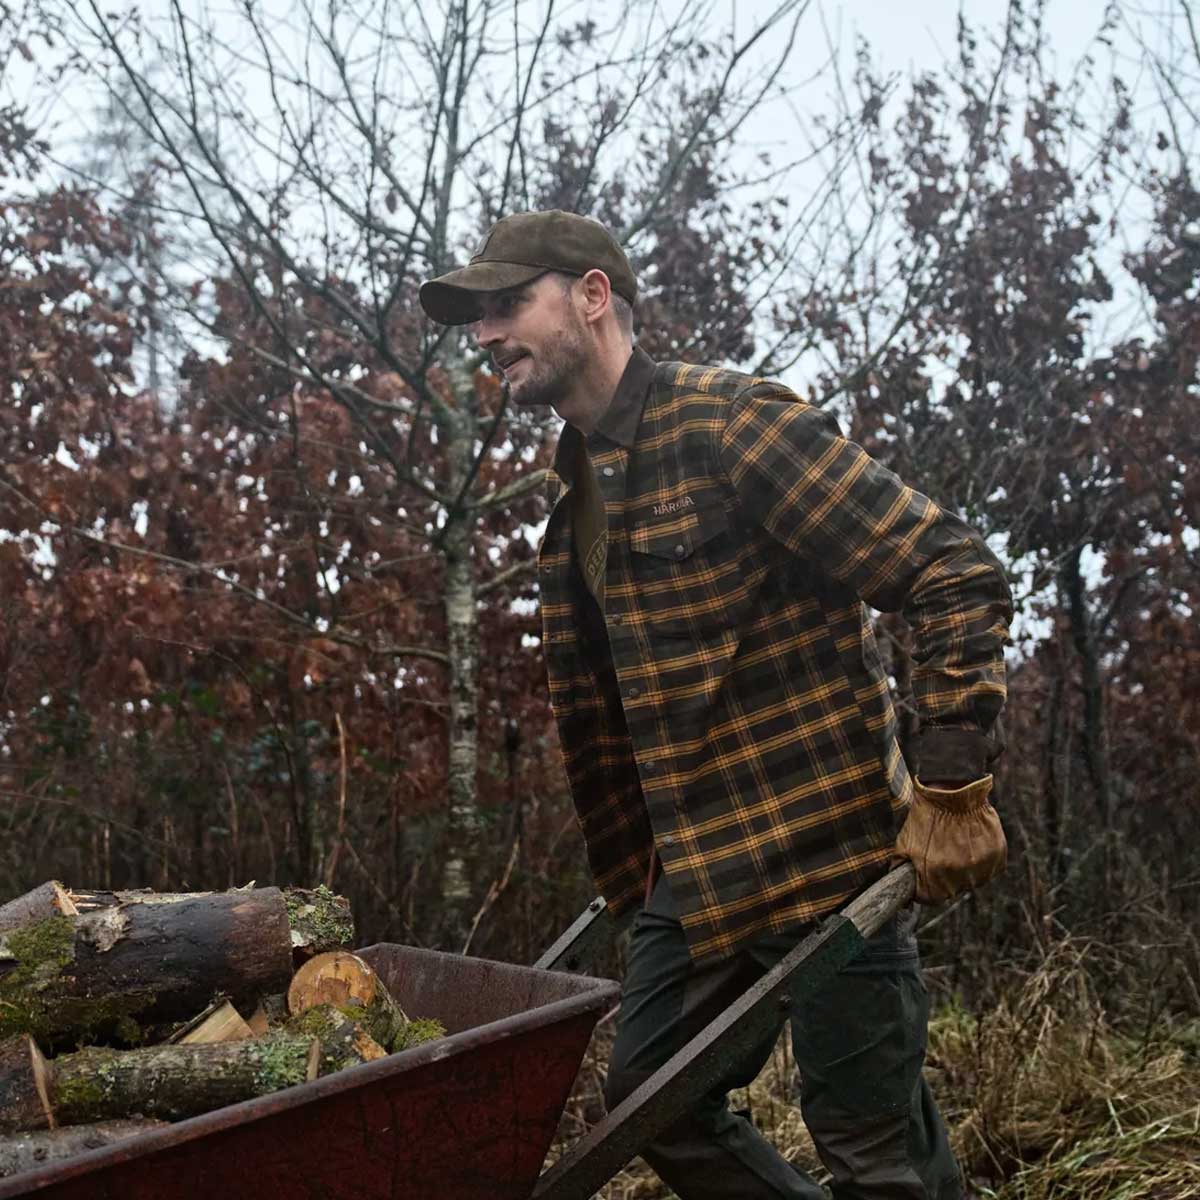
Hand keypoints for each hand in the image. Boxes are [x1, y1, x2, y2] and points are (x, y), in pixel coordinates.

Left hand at [892, 775, 1006, 902]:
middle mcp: (959, 872)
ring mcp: (980, 864)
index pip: (929, 898)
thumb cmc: (926, 816)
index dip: (924, 889)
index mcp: (934, 870)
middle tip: (940, 855)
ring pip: (971, 882)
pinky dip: (980, 862)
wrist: (953, 791)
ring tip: (956, 846)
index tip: (923, 879)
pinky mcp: (997, 855)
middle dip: (942, 879)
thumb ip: (901, 869)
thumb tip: (903, 896)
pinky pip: (988, 870)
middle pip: (950, 891)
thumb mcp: (905, 842)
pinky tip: (970, 844)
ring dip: (963, 871)